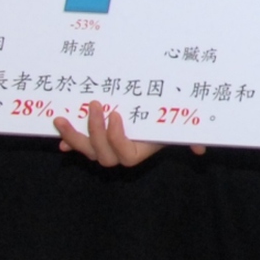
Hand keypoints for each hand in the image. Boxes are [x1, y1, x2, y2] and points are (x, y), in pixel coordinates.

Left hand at [53, 101, 204, 167]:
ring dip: (72, 136)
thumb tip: (201, 151)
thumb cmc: (165, 125)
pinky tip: (58, 133)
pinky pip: (76, 146)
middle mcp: (117, 154)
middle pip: (100, 154)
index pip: (123, 154)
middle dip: (94, 131)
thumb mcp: (178, 130)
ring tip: (60, 119)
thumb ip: (190, 139)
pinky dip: (67, 142)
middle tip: (95, 105)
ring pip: (85, 150)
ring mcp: (102, 149)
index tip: (116, 115)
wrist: (152, 123)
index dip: (116, 138)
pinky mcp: (92, 141)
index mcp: (136, 153)